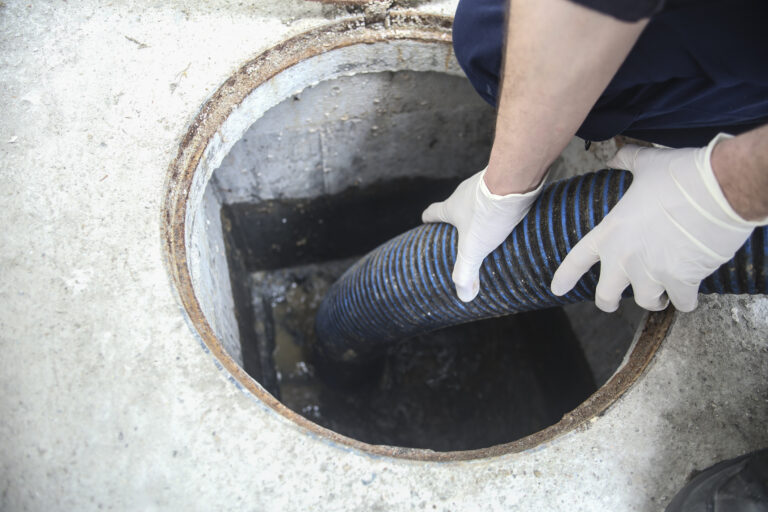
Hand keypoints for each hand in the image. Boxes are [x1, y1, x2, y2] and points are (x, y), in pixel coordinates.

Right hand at [422, 168, 544, 301]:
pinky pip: (500, 192)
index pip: (432, 212)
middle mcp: (465, 192)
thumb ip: (466, 272)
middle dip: (458, 218)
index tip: (426, 223)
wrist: (515, 180)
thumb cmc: (488, 213)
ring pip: (479, 198)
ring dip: (483, 210)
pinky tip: (513, 215)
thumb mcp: (473, 249)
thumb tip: (464, 297)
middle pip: (456, 204)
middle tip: (464, 234)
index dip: (428, 219)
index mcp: (451, 207)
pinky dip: (502, 203)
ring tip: (492, 227)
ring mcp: (485, 183)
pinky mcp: (505, 179)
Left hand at [551, 134, 763, 311]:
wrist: (719, 189)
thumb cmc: (681, 175)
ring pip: (646, 302)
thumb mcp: (646, 164)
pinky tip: (689, 293)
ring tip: (660, 293)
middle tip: (614, 303)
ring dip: (653, 299)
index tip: (557, 289)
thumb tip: (614, 156)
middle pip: (605, 296)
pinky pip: (682, 302)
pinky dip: (686, 300)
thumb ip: (626, 162)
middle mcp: (625, 257)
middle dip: (608, 302)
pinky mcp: (681, 281)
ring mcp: (652, 272)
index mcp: (610, 232)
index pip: (577, 259)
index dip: (565, 277)